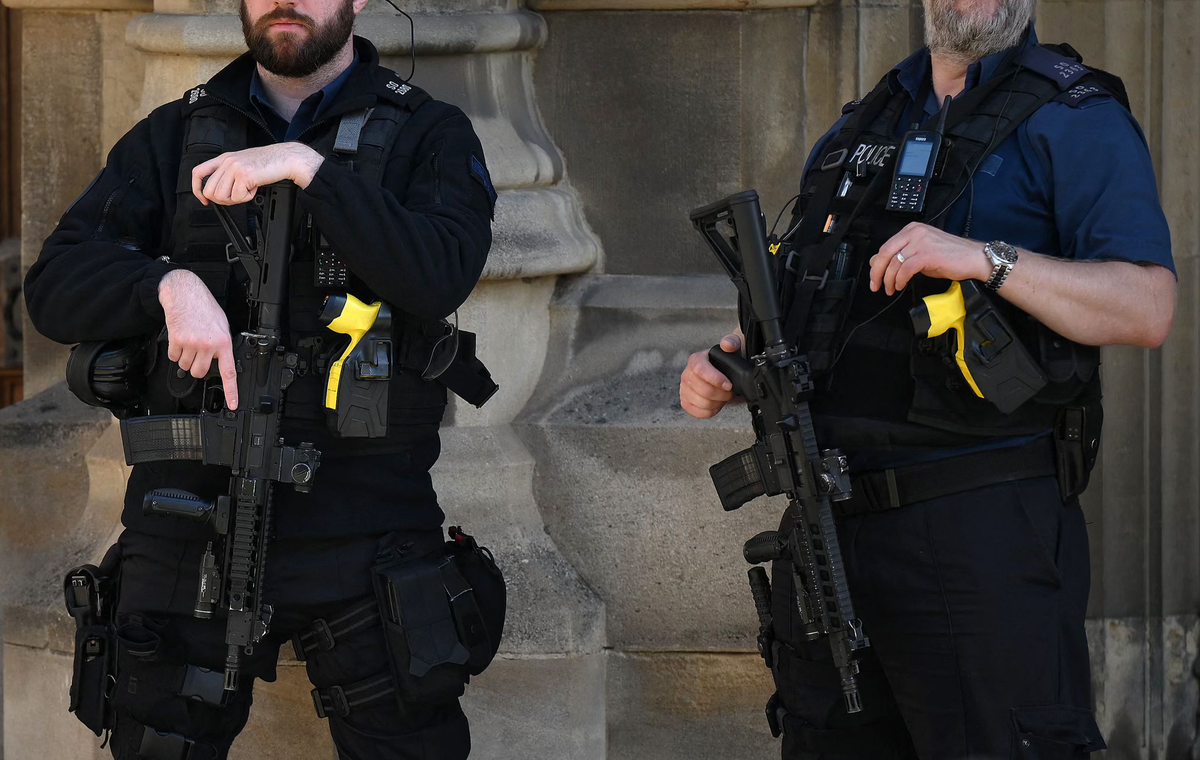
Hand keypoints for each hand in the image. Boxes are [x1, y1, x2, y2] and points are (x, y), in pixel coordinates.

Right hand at [158, 269, 238, 409]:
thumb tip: (219, 362)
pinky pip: (173, 357)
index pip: (228, 372)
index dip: (231, 391)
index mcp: (223, 342)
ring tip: (190, 340)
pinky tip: (180, 338)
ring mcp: (192, 344)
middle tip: (198, 353)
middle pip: (199, 372)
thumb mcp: (221, 326)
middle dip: (196, 366)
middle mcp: (208, 345)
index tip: (232, 404)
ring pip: (185, 366)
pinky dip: (175, 351)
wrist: (185, 294)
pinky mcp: (177, 341)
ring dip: (185, 357)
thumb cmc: (204, 309)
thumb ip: (221, 345)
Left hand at [191, 143, 323, 205]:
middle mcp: (226, 162)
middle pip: (210, 191)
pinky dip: (247, 198)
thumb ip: (228, 174)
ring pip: (222, 196)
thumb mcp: (242, 164)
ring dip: (236, 199)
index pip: (198, 173)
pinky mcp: (244, 176)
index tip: (204, 200)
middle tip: (237, 196)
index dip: (197, 189)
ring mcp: (234, 168)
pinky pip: (238, 197)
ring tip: (247, 190)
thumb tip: (219, 194)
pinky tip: (254, 188)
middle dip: (223, 199)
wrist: (284, 159)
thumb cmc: (268, 163)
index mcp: (224, 158)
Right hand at [680, 333, 741, 418]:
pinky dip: (710, 411)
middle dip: (721, 394)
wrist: (722, 375)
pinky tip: (716, 403)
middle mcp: (686, 374)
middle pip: (703, 390)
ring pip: (701, 403)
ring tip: (722, 396)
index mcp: (696, 360)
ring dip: (717, 402)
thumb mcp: (732, 349)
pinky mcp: (686, 402)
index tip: (729, 385)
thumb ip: (732, 342)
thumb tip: (727, 344)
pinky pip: (697, 412)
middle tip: (730, 391)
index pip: (700, 369)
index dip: (715, 379)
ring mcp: (684, 389)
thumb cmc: (725, 363)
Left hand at [869, 223, 993, 294]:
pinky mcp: (928, 254)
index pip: (885, 247)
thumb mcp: (920, 254)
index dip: (876, 265)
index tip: (874, 278)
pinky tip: (901, 285)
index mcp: (912, 230)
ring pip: (894, 262)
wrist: (974, 258)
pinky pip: (906, 268)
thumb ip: (901, 256)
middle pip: (885, 253)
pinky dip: (900, 279)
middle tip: (876, 286)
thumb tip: (878, 262)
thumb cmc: (950, 256)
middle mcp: (915, 233)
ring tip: (891, 289)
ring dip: (889, 279)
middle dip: (877, 273)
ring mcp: (921, 242)